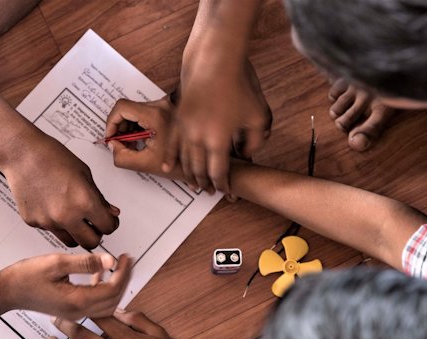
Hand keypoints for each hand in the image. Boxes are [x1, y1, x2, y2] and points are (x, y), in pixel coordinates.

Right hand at [0, 127, 119, 248]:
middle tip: (95, 225)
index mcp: (84, 201)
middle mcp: (66, 215)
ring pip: (70, 241)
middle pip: (90, 243)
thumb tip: (111, 213)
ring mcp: (48, 221)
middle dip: (96, 234)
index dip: (111, 224)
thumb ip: (99, 198)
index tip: (109, 221)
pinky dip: (56, 224)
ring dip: (76, 233)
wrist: (22, 153)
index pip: (107, 228)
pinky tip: (54, 207)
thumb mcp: (85, 174)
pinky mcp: (33, 222)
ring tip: (75, 217)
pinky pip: (51, 230)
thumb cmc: (51, 157)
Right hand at [4, 253, 131, 319]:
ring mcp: (75, 313)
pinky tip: (98, 275)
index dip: (123, 272)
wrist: (6, 292)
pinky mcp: (70, 310)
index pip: (112, 289)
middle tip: (127, 260)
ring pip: (106, 304)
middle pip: (114, 299)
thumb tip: (110, 260)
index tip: (127, 257)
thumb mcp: (57, 263)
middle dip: (124, 279)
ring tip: (117, 266)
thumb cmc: (26, 277)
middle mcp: (78, 311)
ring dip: (115, 286)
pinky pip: (95, 304)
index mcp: (77, 301)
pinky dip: (103, 290)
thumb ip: (86, 263)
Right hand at [105, 98, 182, 178]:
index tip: (111, 137)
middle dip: (120, 128)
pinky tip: (142, 140)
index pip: (122, 107)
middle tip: (121, 144)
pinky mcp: (166, 109)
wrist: (198, 163)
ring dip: (128, 127)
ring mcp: (164, 106)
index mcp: (155, 116)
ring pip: (134, 111)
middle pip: (127, 109)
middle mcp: (161, 105)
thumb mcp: (145, 164)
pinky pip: (143, 113)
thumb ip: (122, 157)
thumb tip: (112, 145)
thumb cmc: (178, 164)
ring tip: (133, 145)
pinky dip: (137, 126)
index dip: (111, 123)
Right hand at [175, 42, 271, 193]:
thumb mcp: (258, 115)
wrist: (215, 59)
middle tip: (210, 191)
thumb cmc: (238, 84)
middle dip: (205, 184)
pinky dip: (170, 158)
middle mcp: (198, 137)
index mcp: (219, 140)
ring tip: (195, 184)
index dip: (222, 185)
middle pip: (199, 170)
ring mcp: (185, 128)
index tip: (225, 191)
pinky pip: (172, 144)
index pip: (218, 173)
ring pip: (184, 160)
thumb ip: (255, 140)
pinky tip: (167, 167)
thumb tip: (245, 154)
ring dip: (190, 174)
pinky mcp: (178, 118)